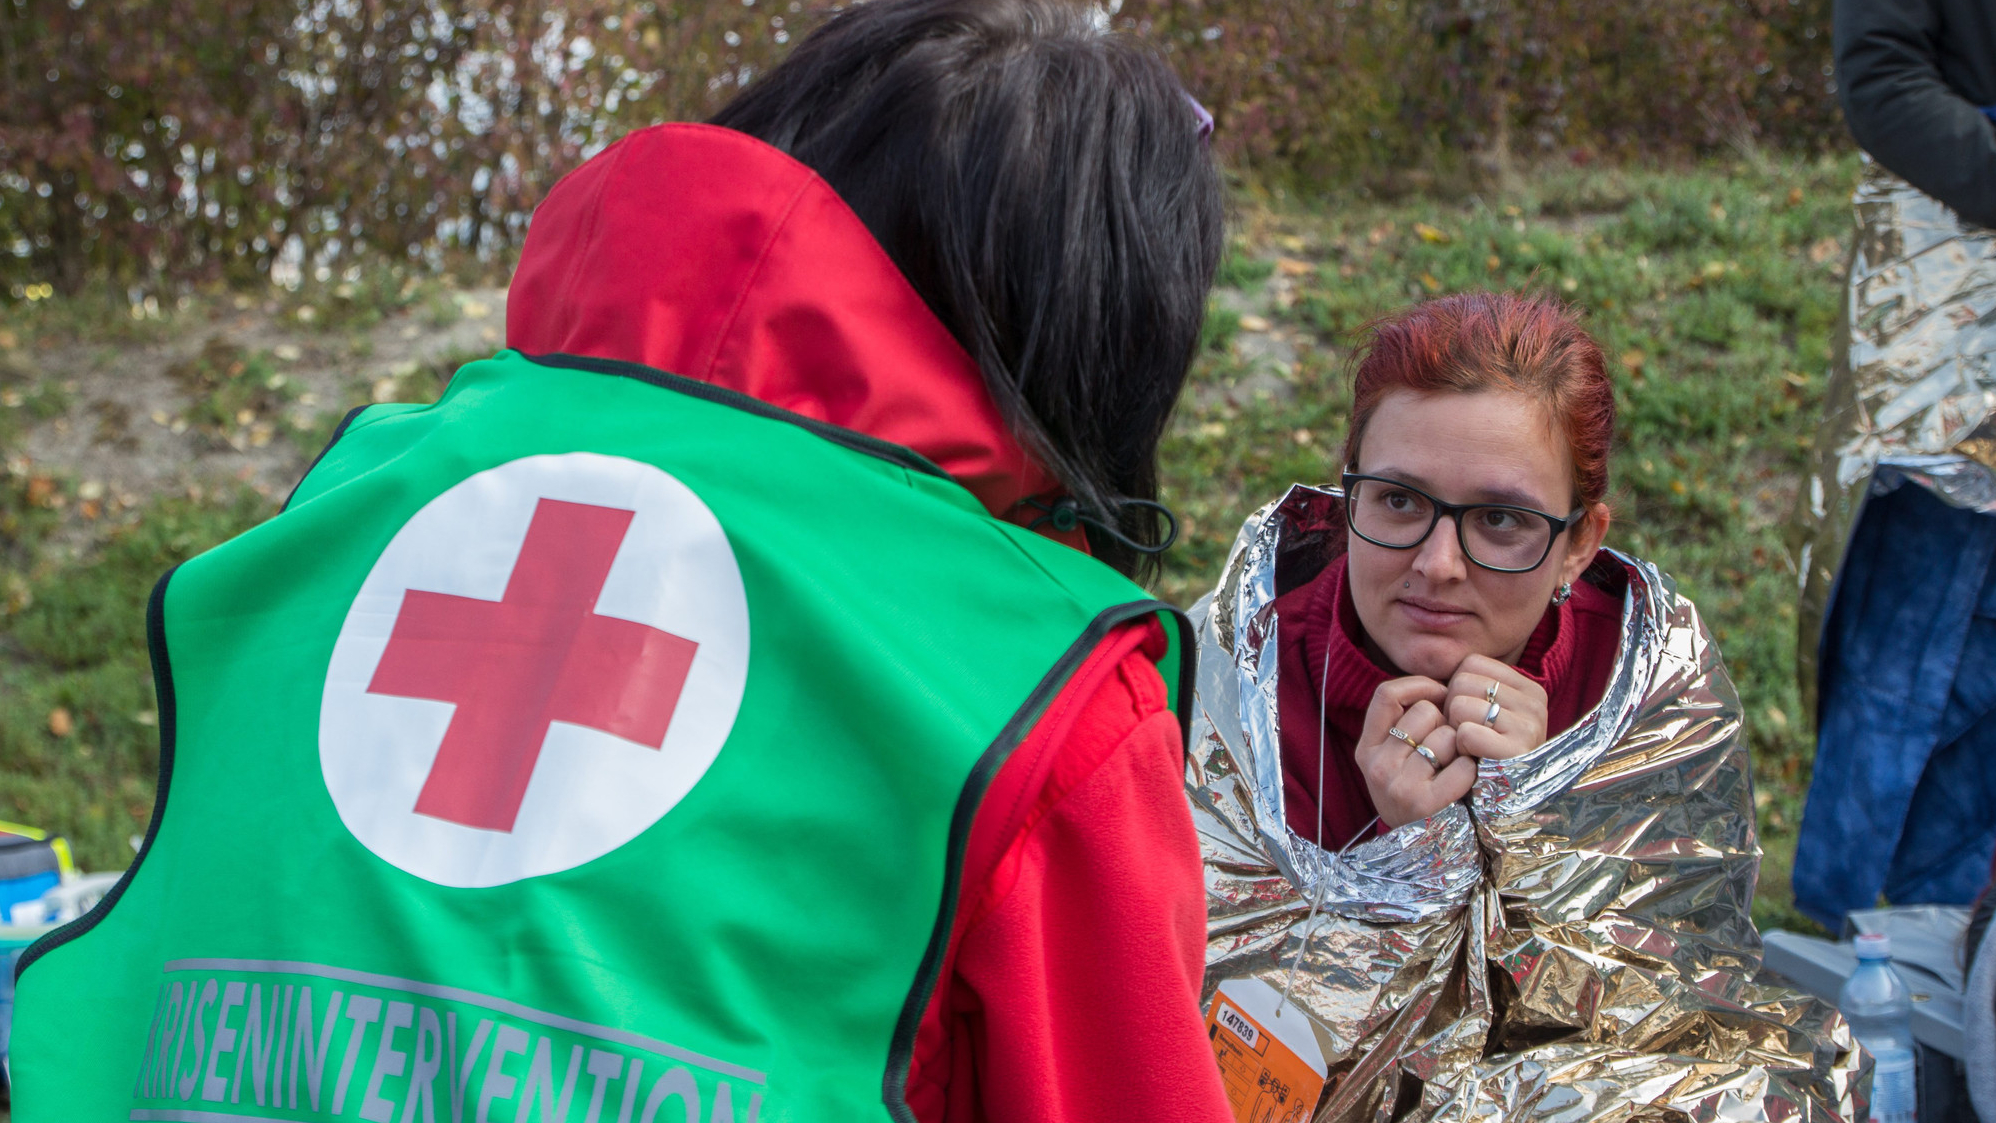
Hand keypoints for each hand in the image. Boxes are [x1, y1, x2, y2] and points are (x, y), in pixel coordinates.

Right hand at [1356, 677, 1477, 829]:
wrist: (1421, 851)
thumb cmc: (1416, 793)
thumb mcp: (1394, 760)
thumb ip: (1405, 724)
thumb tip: (1445, 685)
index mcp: (1366, 749)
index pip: (1386, 694)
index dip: (1419, 686)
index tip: (1440, 695)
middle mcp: (1377, 766)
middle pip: (1424, 712)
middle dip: (1445, 722)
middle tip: (1449, 745)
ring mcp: (1399, 786)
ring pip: (1446, 736)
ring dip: (1459, 747)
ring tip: (1454, 766)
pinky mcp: (1426, 804)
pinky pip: (1462, 765)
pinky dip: (1470, 770)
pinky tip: (1464, 780)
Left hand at [1443, 654, 1548, 760]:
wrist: (1504, 799)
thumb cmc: (1486, 750)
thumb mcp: (1487, 711)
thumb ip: (1473, 686)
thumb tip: (1437, 668)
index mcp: (1529, 688)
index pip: (1472, 662)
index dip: (1457, 688)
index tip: (1467, 714)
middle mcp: (1534, 704)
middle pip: (1462, 681)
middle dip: (1452, 709)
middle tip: (1465, 732)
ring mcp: (1529, 728)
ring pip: (1460, 705)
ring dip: (1454, 729)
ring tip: (1471, 746)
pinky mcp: (1517, 752)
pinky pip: (1466, 733)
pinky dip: (1460, 747)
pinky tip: (1474, 758)